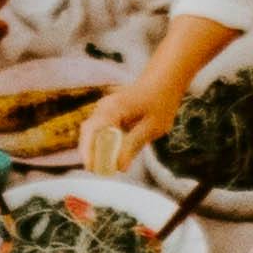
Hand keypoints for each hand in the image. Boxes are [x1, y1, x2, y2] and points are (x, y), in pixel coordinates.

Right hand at [76, 66, 190, 172]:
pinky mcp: (108, 112)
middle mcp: (104, 107)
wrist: (164, 80)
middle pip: (88, 133)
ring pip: (92, 132)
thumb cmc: (161, 102)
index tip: (93, 169)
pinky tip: (114, 153)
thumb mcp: (152, 127)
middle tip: (100, 172)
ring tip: (107, 166)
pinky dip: (103, 143)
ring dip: (96, 149)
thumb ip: (133, 145)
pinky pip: (100, 130)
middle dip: (90, 154)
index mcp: (114, 108)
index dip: (89, 152)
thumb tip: (119, 167)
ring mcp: (104, 108)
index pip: (92, 131)